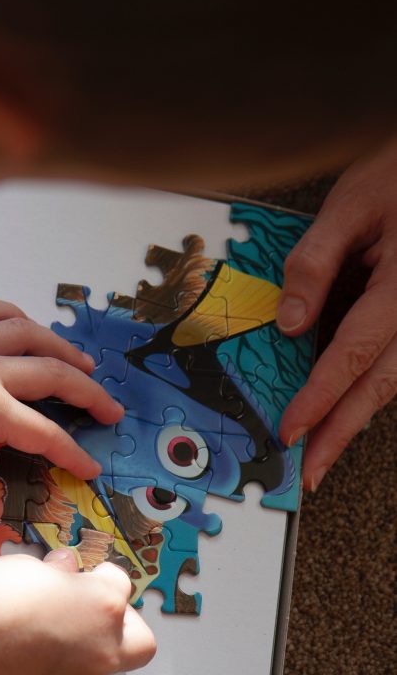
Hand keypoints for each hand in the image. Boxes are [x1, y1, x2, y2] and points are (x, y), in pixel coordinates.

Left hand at [0, 298, 122, 522]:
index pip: (42, 434)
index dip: (71, 453)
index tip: (92, 468)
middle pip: (51, 375)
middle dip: (87, 394)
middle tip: (111, 409)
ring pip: (28, 335)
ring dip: (62, 347)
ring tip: (85, 362)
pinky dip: (11, 313)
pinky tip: (23, 320)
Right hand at [0, 552, 155, 674]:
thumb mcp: (28, 567)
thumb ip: (57, 575)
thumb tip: (61, 574)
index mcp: (102, 604)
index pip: (120, 584)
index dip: (98, 576)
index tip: (82, 574)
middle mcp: (101, 647)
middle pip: (140, 640)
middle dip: (122, 623)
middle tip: (90, 607)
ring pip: (106, 664)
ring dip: (90, 645)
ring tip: (51, 627)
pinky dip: (65, 665)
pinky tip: (33, 648)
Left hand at [277, 140, 396, 489]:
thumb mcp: (351, 203)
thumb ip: (316, 261)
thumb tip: (288, 322)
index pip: (356, 352)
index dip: (322, 396)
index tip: (293, 429)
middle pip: (381, 384)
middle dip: (343, 431)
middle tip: (311, 471)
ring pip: (392, 380)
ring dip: (356, 418)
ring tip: (324, 452)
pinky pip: (393, 361)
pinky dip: (367, 389)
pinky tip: (343, 408)